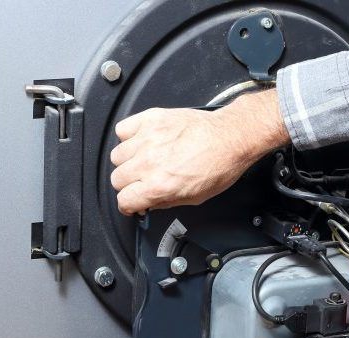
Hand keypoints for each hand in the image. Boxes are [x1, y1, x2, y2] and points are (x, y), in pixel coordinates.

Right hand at [110, 88, 289, 215]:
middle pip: (116, 179)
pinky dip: (127, 136)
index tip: (132, 203)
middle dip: (127, 186)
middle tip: (140, 183)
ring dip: (126, 162)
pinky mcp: (151, 120)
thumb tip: (149, 204)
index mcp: (159, 185)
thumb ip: (165, 202)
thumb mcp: (193, 198)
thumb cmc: (219, 165)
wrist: (231, 137)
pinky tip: (139, 142)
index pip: (124, 200)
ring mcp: (147, 139)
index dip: (128, 205)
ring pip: (116, 156)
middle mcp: (149, 162)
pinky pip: (123, 129)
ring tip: (141, 161)